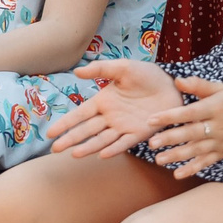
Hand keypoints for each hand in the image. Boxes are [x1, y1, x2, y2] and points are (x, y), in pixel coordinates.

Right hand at [46, 58, 182, 155]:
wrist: (172, 85)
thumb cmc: (146, 75)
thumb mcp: (122, 68)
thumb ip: (101, 69)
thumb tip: (77, 71)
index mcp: (103, 101)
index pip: (79, 115)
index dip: (65, 124)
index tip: (50, 133)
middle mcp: (110, 117)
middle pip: (86, 130)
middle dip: (70, 139)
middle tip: (55, 149)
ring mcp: (123, 126)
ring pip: (102, 139)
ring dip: (88, 147)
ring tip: (74, 154)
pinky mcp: (139, 133)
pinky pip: (124, 143)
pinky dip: (113, 149)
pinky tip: (102, 154)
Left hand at [130, 77, 222, 178]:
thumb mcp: (218, 88)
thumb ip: (197, 84)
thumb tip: (177, 80)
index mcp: (215, 108)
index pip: (189, 113)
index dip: (170, 117)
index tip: (151, 120)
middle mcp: (217, 127)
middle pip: (191, 133)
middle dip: (170, 139)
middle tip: (151, 143)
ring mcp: (219, 142)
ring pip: (196, 150)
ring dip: (177, 156)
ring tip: (158, 159)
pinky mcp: (220, 153)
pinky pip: (205, 163)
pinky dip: (192, 169)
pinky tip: (177, 174)